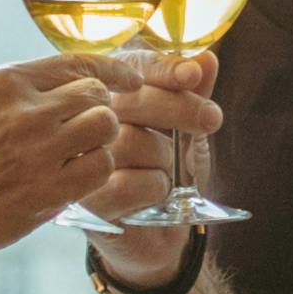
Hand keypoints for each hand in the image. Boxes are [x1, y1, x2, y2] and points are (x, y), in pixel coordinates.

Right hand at [0, 58, 220, 260]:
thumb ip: (26, 92)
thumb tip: (81, 80)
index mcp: (4, 81)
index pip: (77, 62)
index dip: (113, 70)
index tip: (131, 80)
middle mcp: (22, 109)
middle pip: (96, 93)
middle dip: (104, 110)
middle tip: (95, 131)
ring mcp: (36, 149)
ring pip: (106, 126)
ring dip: (104, 141)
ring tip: (85, 155)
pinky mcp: (47, 189)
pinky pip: (101, 167)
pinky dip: (99, 172)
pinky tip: (80, 179)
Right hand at [88, 77, 215, 266]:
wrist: (161, 235)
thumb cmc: (171, 174)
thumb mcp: (190, 132)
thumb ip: (195, 95)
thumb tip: (206, 58)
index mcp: (113, 95)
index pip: (132, 68)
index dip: (163, 68)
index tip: (192, 74)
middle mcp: (90, 123)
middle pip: (132, 101)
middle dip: (179, 108)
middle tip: (211, 119)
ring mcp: (82, 162)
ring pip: (132, 143)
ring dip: (167, 159)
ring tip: (169, 172)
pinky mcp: (84, 201)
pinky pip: (126, 183)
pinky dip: (153, 189)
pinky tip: (154, 196)